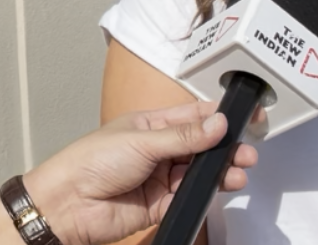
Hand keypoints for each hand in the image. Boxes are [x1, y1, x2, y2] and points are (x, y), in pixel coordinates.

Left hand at [22, 102, 256, 244]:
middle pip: (201, 145)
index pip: (191, 116)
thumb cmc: (91, 161)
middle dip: (225, 146)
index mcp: (150, 125)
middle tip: (246, 148)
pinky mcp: (162, 204)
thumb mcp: (141, 141)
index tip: (244, 114)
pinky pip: (191, 196)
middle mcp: (158, 150)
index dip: (218, 115)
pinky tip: (221, 186)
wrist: (71, 204)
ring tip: (239, 169)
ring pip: (200, 171)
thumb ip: (183, 136)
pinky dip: (208, 192)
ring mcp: (161, 177)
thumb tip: (216, 123)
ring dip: (221, 169)